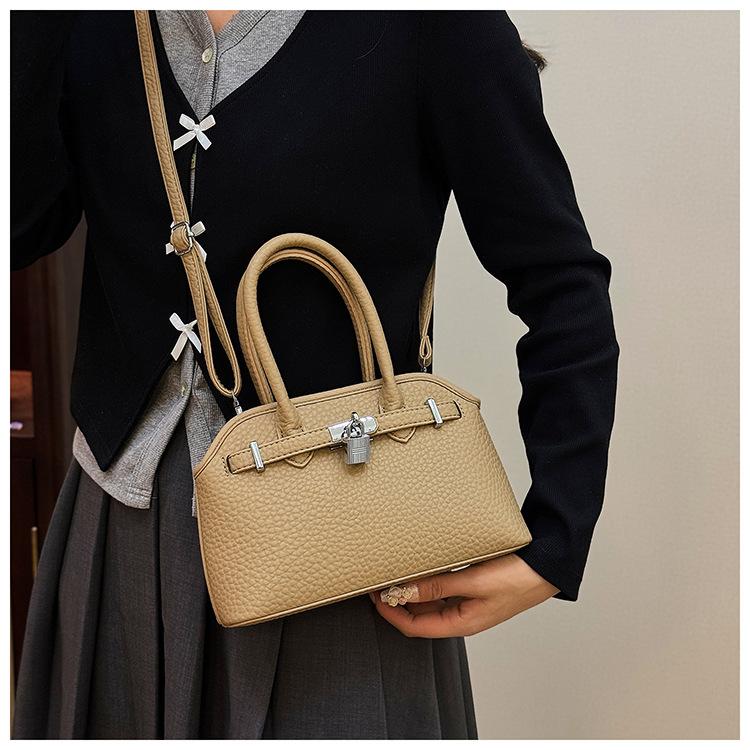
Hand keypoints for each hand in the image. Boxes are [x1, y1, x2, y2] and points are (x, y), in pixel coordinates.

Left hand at [368, 553, 559, 637]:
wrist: (547, 566)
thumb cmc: (518, 578)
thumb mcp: (473, 582)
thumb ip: (438, 586)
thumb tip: (404, 591)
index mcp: (463, 623)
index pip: (416, 627)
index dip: (391, 614)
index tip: (375, 597)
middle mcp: (463, 617)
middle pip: (420, 616)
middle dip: (398, 603)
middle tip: (380, 583)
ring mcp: (469, 604)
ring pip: (431, 603)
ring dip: (412, 592)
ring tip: (396, 574)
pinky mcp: (474, 590)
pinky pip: (443, 590)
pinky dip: (428, 583)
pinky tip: (422, 569)